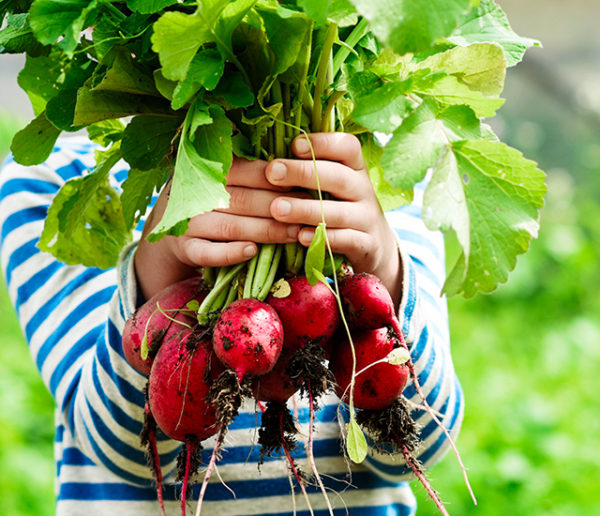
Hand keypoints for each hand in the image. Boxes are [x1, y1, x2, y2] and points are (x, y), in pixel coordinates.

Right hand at [135, 158, 299, 300]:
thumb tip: (299, 169)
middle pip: (243, 200)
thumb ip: (253, 172)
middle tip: (308, 213)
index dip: (277, 179)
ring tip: (293, 234)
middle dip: (279, 207)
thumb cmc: (214, 196)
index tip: (304, 185)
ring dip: (265, 231)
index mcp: (209, 169)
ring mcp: (189, 222)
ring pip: (231, 226)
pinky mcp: (185, 248)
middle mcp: (196, 194)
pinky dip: (230, 253)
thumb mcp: (226, 177)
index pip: (247, 170)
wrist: (173, 224)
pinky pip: (207, 253)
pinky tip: (252, 251)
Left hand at [266, 133, 402, 305]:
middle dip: (303, 173)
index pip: (347, 147)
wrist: (374, 246)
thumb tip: (270, 157)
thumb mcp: (333, 186)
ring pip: (338, 212)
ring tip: (276, 209)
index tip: (294, 145)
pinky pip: (347, 240)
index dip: (322, 143)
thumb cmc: (341, 208)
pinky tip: (300, 237)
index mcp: (355, 168)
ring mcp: (367, 218)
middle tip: (272, 172)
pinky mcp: (367, 245)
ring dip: (305, 209)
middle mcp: (364, 190)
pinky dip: (324, 238)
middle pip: (338, 177)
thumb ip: (310, 171)